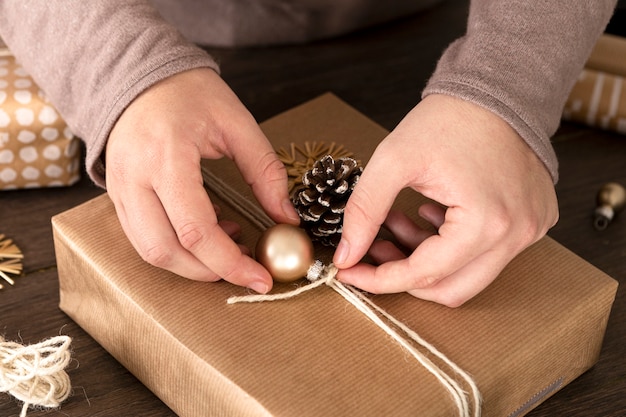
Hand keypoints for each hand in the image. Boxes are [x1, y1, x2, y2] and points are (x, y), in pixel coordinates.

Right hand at [105, 68, 298, 292]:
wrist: (140, 76)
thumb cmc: (188, 92)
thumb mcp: (236, 123)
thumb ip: (265, 172)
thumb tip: (287, 218)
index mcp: (166, 157)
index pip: (195, 230)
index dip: (230, 263)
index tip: (261, 277)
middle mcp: (135, 178)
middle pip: (166, 251)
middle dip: (210, 272)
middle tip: (246, 269)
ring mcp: (120, 189)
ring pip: (150, 251)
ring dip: (192, 264)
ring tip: (230, 244)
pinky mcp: (118, 195)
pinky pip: (143, 237)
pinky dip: (177, 247)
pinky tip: (207, 230)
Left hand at [333, 94, 557, 306]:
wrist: (494, 89)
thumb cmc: (448, 119)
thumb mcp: (393, 160)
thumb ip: (365, 211)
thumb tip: (346, 256)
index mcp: (486, 222)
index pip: (424, 274)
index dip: (379, 279)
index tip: (348, 271)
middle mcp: (517, 234)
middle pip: (451, 290)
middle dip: (404, 276)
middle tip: (374, 248)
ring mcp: (530, 230)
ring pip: (467, 275)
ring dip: (425, 259)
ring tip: (399, 222)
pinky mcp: (532, 222)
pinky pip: (486, 254)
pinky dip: (450, 246)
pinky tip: (429, 216)